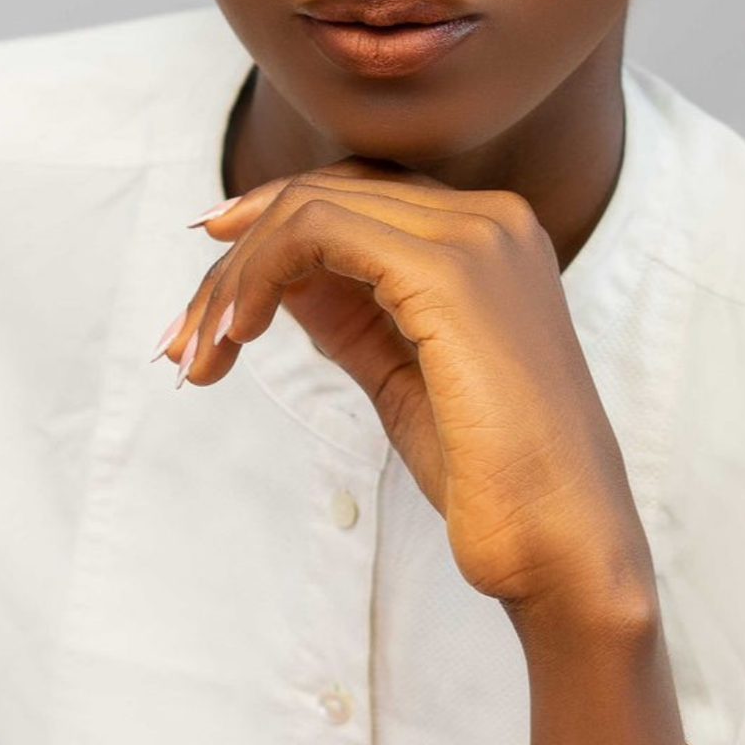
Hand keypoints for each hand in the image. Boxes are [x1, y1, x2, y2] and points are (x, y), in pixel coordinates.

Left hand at [158, 160, 657, 631]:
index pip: (354, 200)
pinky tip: (236, 337)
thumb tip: (280, 282)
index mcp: (491, 240)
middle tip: (182, 344)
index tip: (209, 301)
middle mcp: (492, 220)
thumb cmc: (493, 481)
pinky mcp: (450, 273)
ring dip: (233, 278)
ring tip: (199, 355)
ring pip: (310, 207)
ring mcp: (476, 238)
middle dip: (233, 264)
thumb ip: (352, 317)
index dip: (264, 236)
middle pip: (324, 196)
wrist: (562, 548)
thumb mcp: (404, 376)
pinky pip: (317, 233)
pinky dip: (258, 276)